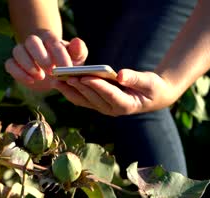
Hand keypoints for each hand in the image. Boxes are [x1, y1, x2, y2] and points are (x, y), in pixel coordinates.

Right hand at [4, 32, 87, 91]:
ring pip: (18, 51)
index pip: (52, 41)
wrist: (52, 75)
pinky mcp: (13, 64)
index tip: (66, 68)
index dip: (59, 54)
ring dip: (28, 64)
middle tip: (51, 71)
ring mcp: (22, 52)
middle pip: (31, 41)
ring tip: (40, 77)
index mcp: (49, 39)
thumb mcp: (76, 58)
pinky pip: (10, 64)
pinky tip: (31, 81)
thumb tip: (76, 42)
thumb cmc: (65, 63)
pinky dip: (18, 73)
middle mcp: (33, 43)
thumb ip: (79, 50)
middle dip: (40, 56)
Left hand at [56, 69, 180, 115]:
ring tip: (56, 80)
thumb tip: (120, 75)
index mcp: (125, 105)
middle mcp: (112, 110)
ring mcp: (103, 109)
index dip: (96, 86)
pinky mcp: (98, 105)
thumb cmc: (152, 87)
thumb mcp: (149, 82)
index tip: (85, 77)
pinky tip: (60, 83)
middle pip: (92, 98)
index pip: (108, 95)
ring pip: (83, 101)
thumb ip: (135, 78)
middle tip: (66, 77)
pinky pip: (81, 100)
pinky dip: (70, 91)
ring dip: (69, 91)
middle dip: (79, 87)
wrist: (153, 97)